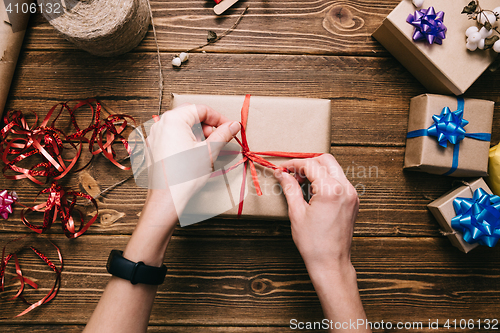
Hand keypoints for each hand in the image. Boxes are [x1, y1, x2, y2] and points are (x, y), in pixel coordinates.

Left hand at [143, 103, 240, 214]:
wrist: (167, 198)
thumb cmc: (184, 177)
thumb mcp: (209, 151)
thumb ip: (223, 133)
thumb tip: (233, 125)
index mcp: (173, 120)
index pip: (201, 109)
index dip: (219, 117)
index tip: (229, 126)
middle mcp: (160, 124)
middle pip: (190, 115)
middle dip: (207, 125)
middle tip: (219, 137)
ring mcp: (154, 136)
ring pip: (180, 125)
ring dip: (197, 132)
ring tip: (206, 148)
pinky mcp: (153, 148)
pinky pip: (171, 136)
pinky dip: (185, 139)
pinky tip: (193, 153)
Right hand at [274, 154, 358, 270]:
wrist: (331, 263)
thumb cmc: (314, 243)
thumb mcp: (297, 213)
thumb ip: (290, 188)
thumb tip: (281, 174)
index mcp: (331, 190)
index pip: (311, 164)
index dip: (294, 164)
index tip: (282, 169)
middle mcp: (346, 189)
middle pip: (326, 160)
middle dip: (307, 163)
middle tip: (291, 174)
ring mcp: (352, 195)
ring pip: (334, 168)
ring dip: (317, 170)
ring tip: (300, 183)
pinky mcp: (353, 201)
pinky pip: (339, 181)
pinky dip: (326, 179)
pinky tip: (313, 191)